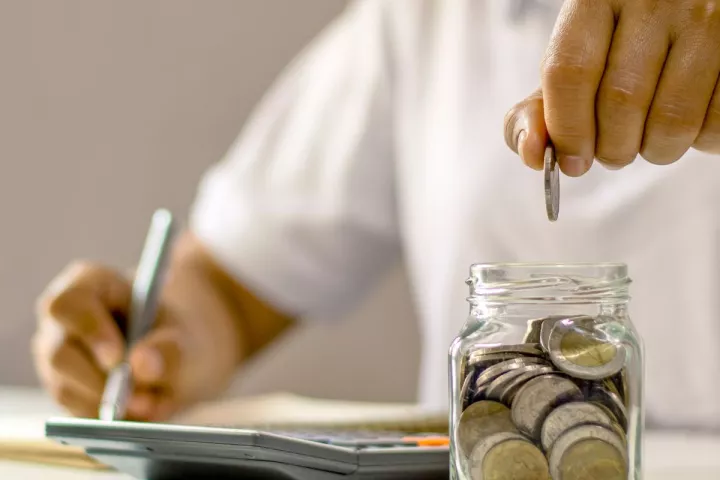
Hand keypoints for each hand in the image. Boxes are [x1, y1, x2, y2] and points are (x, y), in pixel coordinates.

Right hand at [32, 257, 241, 421]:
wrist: (177, 356)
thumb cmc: (175, 333)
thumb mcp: (185, 335)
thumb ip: (170, 348)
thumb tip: (141, 365)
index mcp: (88, 285)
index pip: (68, 304)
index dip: (89, 331)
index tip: (118, 358)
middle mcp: (61, 322)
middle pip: (60, 354)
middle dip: (101, 381)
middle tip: (142, 399)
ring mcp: (56, 359)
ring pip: (67, 390)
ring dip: (109, 405)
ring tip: (152, 404)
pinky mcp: (64, 391)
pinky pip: (75, 414)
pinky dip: (109, 420)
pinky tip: (139, 413)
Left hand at [509, 0, 719, 175]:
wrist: (696, 10)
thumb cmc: (624, 48)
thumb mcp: (578, 61)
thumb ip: (545, 108)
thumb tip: (530, 153)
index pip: (568, 71)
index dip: (566, 129)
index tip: (570, 161)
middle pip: (620, 101)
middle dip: (612, 148)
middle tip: (615, 150)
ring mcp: (707, 18)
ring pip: (671, 120)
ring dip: (656, 150)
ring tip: (653, 137)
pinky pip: (716, 122)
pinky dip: (699, 143)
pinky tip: (691, 123)